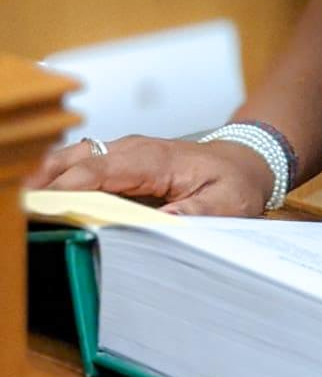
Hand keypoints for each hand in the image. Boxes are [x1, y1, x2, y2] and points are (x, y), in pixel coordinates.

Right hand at [25, 134, 275, 216]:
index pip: (102, 169)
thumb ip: (194, 215)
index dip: (70, 187)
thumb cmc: (235, 182)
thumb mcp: (226, 203)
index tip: (44, 205)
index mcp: (155, 159)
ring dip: (47, 177)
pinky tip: (40, 197)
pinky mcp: (120, 164)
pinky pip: (82, 166)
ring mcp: (124, 154)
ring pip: (74, 158)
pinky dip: (58, 178)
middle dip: (46, 179)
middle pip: (78, 158)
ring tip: (21, 203)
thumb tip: (161, 226)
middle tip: (19, 205)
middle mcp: (133, 150)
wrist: (246, 161)